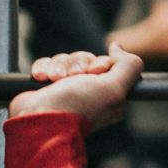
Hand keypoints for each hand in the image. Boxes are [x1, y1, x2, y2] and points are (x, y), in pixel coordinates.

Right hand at [8, 44, 144, 129]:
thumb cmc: (77, 106)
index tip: (93, 72)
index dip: (99, 63)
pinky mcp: (47, 86)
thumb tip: (118, 47)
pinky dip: (44, 68)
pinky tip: (42, 78)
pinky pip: (47, 64)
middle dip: (77, 64)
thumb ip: (128, 66)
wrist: (39, 120)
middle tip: (72, 76)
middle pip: (85, 59)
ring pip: (65, 60)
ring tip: (55, 79)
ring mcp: (66, 89)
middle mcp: (89, 92)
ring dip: (59, 66)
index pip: (107, 64)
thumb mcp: (114, 87)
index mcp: (108, 95)